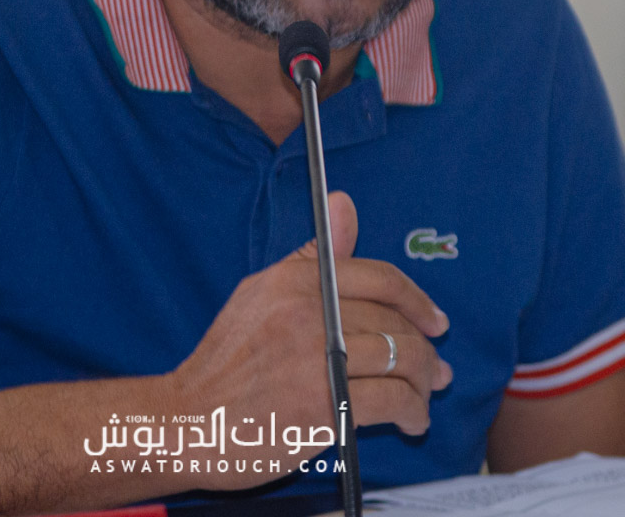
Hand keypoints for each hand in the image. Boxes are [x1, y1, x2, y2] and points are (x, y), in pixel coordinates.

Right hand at [165, 191, 449, 488]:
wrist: (189, 422)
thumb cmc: (225, 363)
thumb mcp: (259, 295)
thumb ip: (310, 257)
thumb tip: (345, 203)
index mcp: (292, 280)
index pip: (376, 277)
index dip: (415, 299)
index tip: (434, 319)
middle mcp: (307, 311)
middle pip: (392, 321)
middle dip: (423, 347)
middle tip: (436, 367)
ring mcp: (317, 358)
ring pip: (399, 358)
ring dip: (423, 380)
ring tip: (425, 394)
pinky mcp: (324, 403)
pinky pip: (391, 399)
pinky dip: (411, 410)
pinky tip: (410, 419)